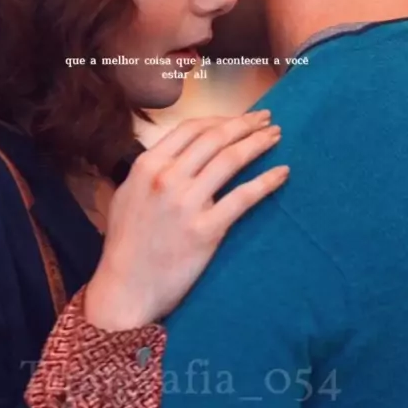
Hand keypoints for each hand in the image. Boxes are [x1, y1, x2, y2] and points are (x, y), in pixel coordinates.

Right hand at [84, 112, 288, 330]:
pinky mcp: (206, 230)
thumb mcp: (126, 194)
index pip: (191, 128)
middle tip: (266, 119)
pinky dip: (266, 182)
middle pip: (215, 138)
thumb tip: (178, 154)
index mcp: (147, 165)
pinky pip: (243, 197)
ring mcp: (187, 203)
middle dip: (245, 124)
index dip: (220, 118)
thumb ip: (150, 169)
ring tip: (275, 137)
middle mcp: (167, 177)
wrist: (125, 289)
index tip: (239, 118)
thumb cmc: (125, 244)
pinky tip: (282, 173)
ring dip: (258, 143)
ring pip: (231, 160)